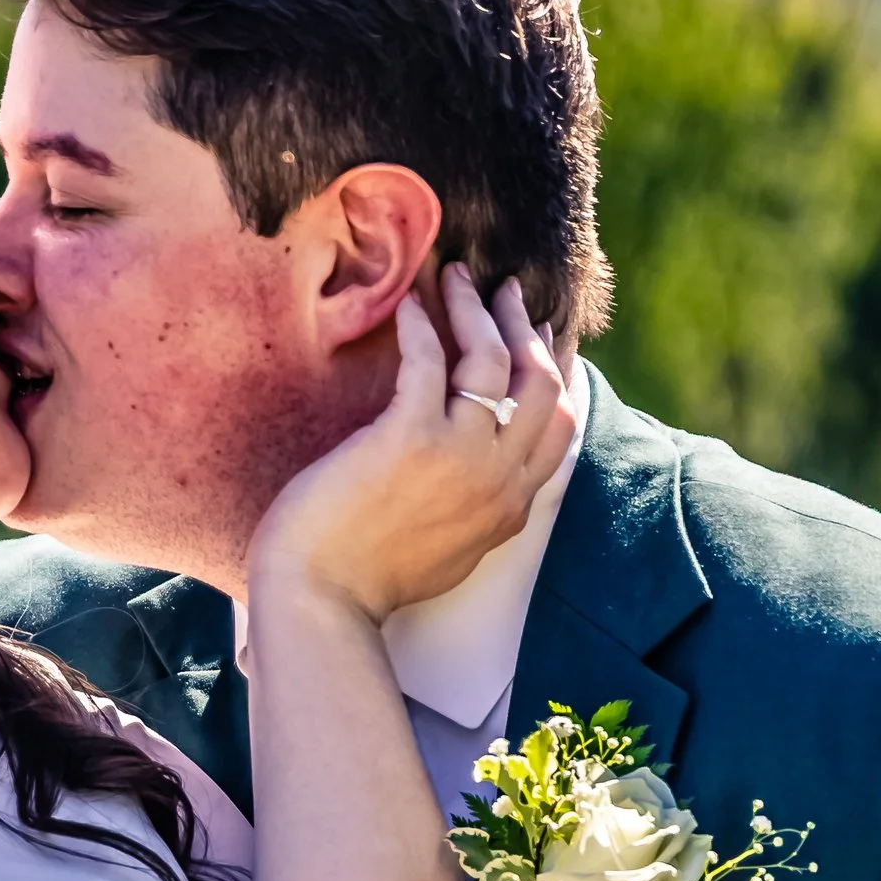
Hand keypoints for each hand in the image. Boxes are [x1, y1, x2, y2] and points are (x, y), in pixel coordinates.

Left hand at [244, 264, 575, 631]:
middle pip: (539, 384)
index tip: (543, 337)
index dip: (556, 372)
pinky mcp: (411, 438)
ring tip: (455, 277)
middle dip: (527, 327)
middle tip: (505, 291)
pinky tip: (408, 306)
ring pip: (494, 360)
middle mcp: (498, 480)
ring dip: (477, 309)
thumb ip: (475, 511)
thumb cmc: (364, 581)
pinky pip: (430, 361)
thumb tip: (473, 471)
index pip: (559, 427)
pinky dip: (422, 325)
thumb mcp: (448, 554)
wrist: (321, 603)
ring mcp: (460, 457)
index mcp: (509, 509)